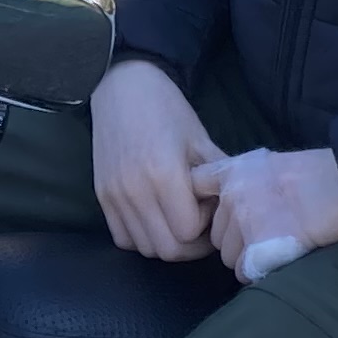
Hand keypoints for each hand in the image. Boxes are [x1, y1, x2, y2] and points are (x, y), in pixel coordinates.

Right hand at [90, 58, 221, 260]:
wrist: (122, 87)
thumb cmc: (167, 109)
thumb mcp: (201, 140)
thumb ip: (217, 178)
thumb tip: (234, 208)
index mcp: (164, 174)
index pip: (189, 231)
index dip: (207, 226)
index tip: (211, 206)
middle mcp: (135, 191)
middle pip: (168, 249)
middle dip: (192, 243)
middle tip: (201, 222)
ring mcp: (114, 196)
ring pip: (145, 248)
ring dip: (167, 242)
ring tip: (178, 218)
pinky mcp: (102, 197)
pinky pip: (123, 238)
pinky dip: (142, 237)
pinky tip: (155, 218)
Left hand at [191, 147, 337, 284]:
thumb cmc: (319, 175)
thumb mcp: (270, 165)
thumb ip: (245, 182)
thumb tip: (235, 204)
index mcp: (231, 172)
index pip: (195, 187)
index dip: (206, 204)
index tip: (221, 213)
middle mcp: (229, 197)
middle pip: (217, 233)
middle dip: (237, 238)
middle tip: (268, 233)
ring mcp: (241, 224)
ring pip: (228, 256)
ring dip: (248, 256)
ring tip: (278, 246)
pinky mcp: (255, 249)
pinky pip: (244, 272)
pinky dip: (260, 271)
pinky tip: (280, 259)